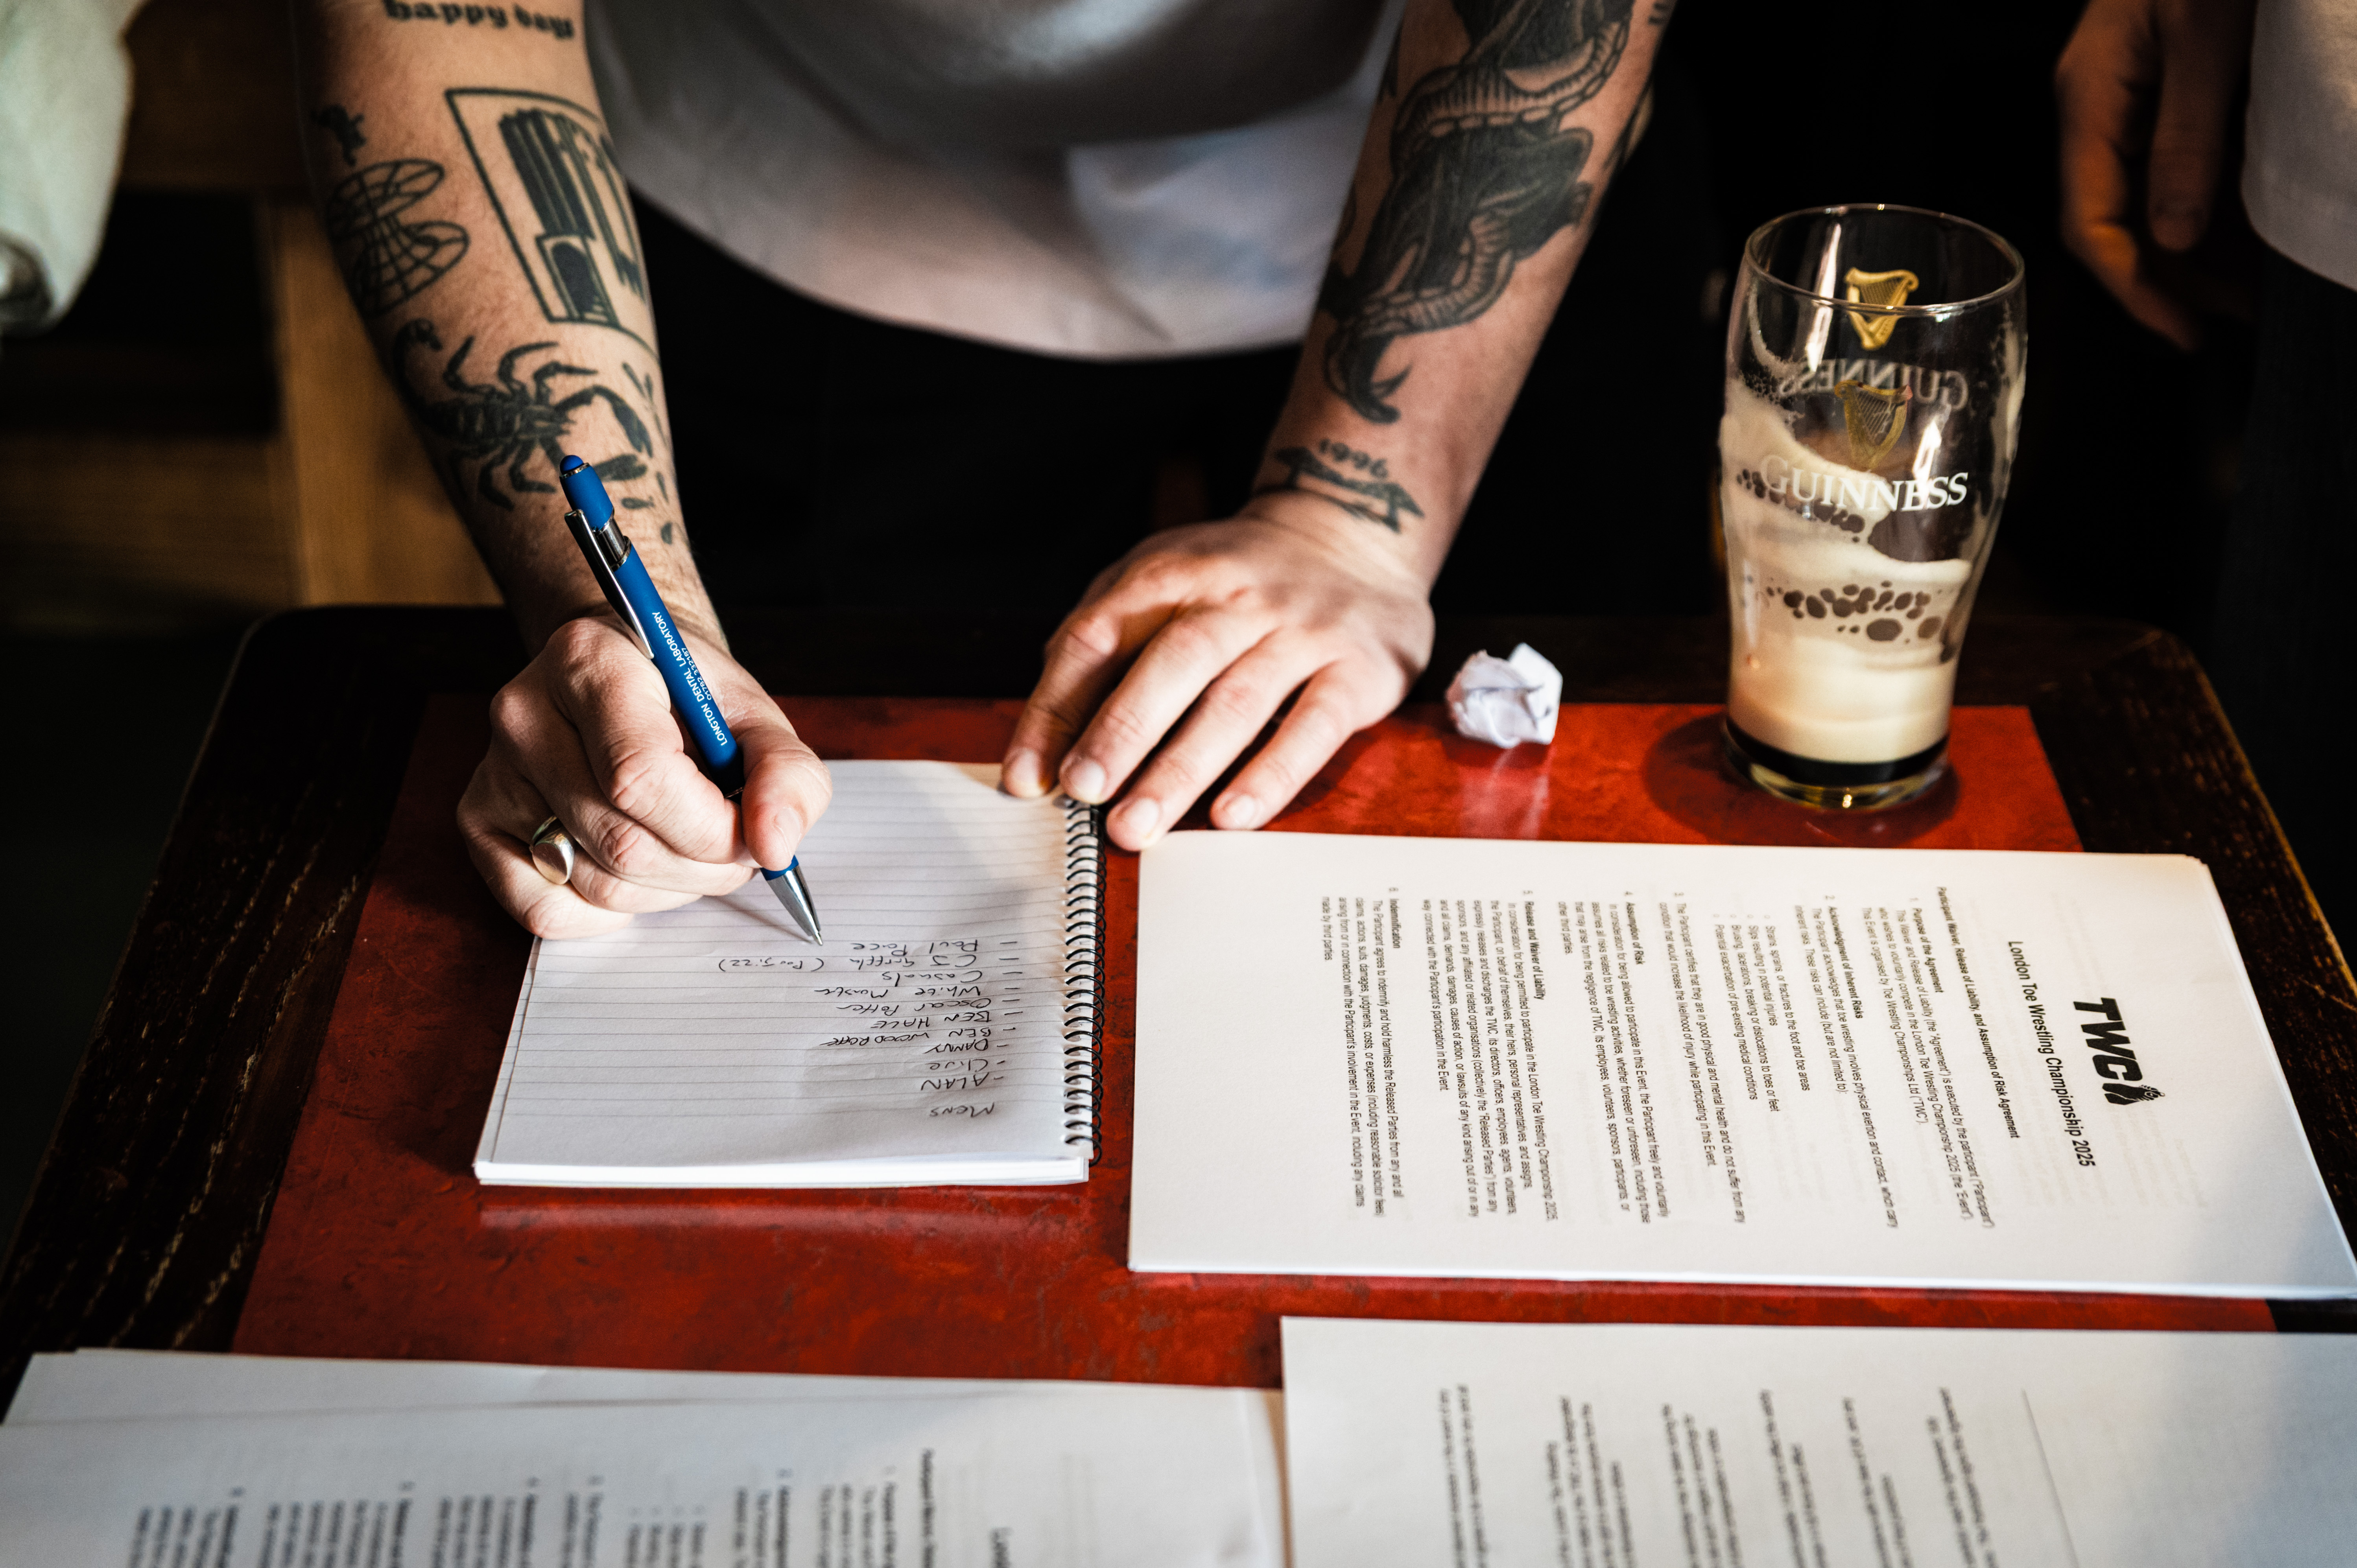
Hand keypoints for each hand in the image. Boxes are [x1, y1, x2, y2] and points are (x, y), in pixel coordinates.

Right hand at [458, 613, 833, 937]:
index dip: (710, 829)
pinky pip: (545, 910)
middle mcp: (524, 712)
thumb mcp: (756, 718)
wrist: (625, 676)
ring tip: (687, 849)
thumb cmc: (689, 700)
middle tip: (730, 848)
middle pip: (620, 841)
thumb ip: (786, 776)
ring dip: (665, 890)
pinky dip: (607, 914)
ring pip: (592, 883)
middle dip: (700, 867)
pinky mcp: (478, 821)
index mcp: (589, 662)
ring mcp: (493, 771)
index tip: (750, 834)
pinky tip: (634, 871)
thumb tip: (775, 845)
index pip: (641, 779)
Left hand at [1001, 504, 1435, 850]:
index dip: (1057, 708)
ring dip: (1181, 769)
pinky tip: (1231, 817)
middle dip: (1121, 733)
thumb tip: (1044, 740)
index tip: (1029, 776)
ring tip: (1139, 825)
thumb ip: (1101, 644)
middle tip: (1084, 794)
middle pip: (1172, 663)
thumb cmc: (1232, 581)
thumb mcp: (1157, 580)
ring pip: (1236, 702)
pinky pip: (1313, 727)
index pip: (1100, 636)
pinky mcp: (1358, 671)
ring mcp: (1302, 631)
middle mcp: (1236, 596)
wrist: (1352, 534)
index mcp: (1171, 573)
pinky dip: (1270, 775)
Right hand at [2056, 0, 2255, 348]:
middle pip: (2118, 221)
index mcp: (2089, 98)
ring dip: (2198, 251)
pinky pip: (2178, 166)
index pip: (2092, 221)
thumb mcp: (2208, 40)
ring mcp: (2133, 99)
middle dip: (2172, 279)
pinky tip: (2250, 233)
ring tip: (2250, 291)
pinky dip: (2213, 208)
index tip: (2180, 330)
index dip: (2134, 286)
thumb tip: (2174, 233)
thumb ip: (2187, 139)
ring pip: (2151, 199)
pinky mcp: (2168, 88)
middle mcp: (2101, 107)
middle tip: (2229, 322)